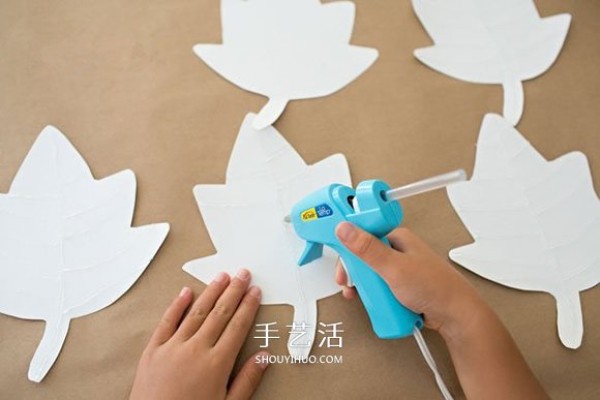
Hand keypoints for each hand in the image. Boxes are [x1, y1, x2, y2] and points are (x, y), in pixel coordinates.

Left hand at [130, 269, 268, 399]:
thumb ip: (247, 380)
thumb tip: (264, 357)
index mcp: (217, 364)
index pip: (238, 326)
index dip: (248, 306)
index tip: (255, 292)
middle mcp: (196, 350)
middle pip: (220, 313)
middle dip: (234, 291)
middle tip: (243, 274)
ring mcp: (172, 348)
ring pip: (196, 312)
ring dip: (211, 292)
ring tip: (222, 277)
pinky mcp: (153, 351)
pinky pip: (167, 322)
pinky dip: (177, 305)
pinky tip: (186, 292)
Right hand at [334, 222, 486, 338]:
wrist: (456, 316)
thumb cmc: (436, 287)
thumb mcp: (394, 267)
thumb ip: (368, 248)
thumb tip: (345, 229)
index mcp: (397, 237)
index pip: (363, 234)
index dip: (348, 247)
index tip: (342, 261)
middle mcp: (398, 251)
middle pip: (363, 257)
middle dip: (354, 273)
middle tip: (350, 283)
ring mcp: (399, 270)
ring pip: (370, 274)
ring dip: (362, 286)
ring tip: (361, 295)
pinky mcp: (400, 286)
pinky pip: (379, 287)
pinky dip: (373, 295)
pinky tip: (374, 302)